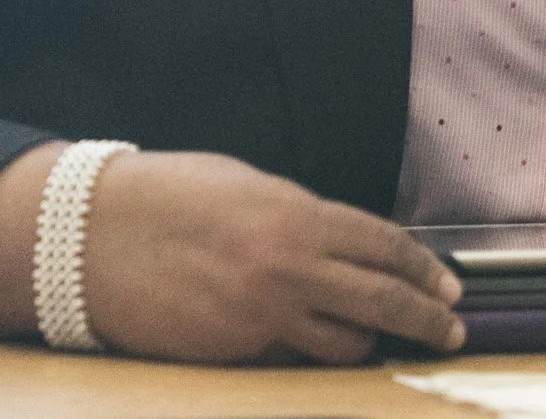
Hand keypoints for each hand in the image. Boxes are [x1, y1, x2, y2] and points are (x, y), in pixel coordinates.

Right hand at [0, 144, 463, 363]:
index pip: (384, 246)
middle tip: (452, 331)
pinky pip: (291, 358)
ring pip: (344, 343)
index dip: (425, 270)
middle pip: (382, 302)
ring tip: (381, 340)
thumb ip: (299, 218)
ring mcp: (262, 316)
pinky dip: (308, 352)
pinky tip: (313, 344)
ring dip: (366, 341)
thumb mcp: (247, 187)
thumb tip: (338, 241)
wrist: (93, 235)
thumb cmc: (167, 196)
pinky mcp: (234, 351)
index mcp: (297, 216)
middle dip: (427, 319)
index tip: (450, 286)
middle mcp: (290, 268)